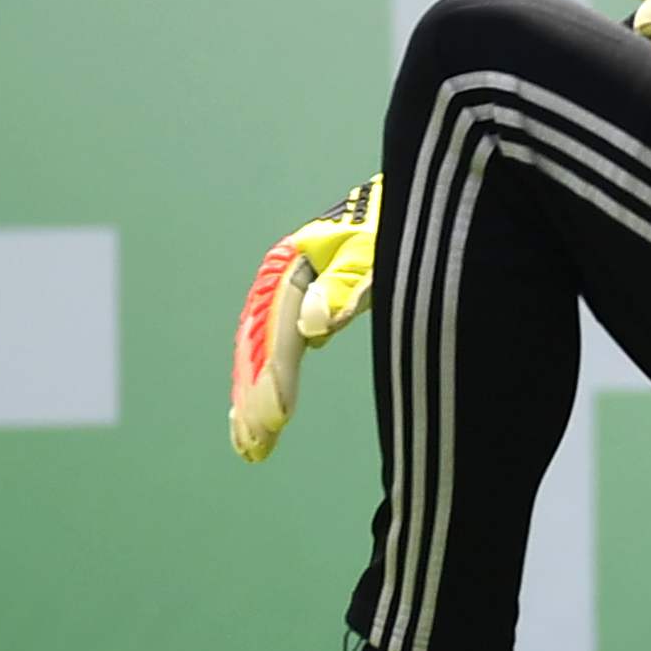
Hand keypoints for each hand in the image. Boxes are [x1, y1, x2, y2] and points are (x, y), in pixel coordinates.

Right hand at [228, 177, 378, 462]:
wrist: (399, 202)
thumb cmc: (393, 224)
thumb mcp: (377, 250)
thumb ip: (348, 284)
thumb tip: (313, 329)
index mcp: (290, 269)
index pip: (278, 334)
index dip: (276, 379)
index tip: (277, 421)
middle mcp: (277, 283)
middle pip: (258, 349)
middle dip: (254, 400)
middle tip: (256, 448)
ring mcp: (282, 295)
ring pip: (258, 356)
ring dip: (252, 401)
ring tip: (250, 447)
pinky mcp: (296, 306)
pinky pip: (272, 351)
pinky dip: (264, 384)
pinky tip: (259, 417)